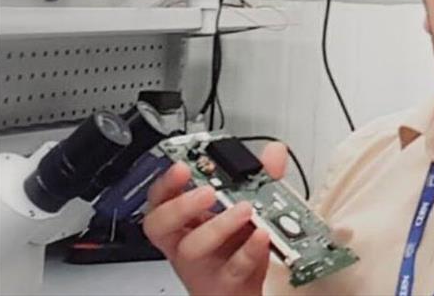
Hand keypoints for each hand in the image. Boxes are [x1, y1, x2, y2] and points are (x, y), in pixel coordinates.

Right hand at [144, 142, 287, 295]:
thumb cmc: (236, 248)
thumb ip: (260, 177)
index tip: (182, 166)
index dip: (165, 182)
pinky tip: (262, 235)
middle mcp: (186, 241)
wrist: (244, 290)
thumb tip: (274, 152)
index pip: (160, 198)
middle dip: (182, 204)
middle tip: (208, 192)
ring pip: (194, 248)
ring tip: (244, 209)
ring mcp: (203, 264)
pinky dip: (249, 250)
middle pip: (162, 224)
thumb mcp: (246, 207)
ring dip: (219, 225)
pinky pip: (234, 268)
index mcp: (185, 219)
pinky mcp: (225, 283)